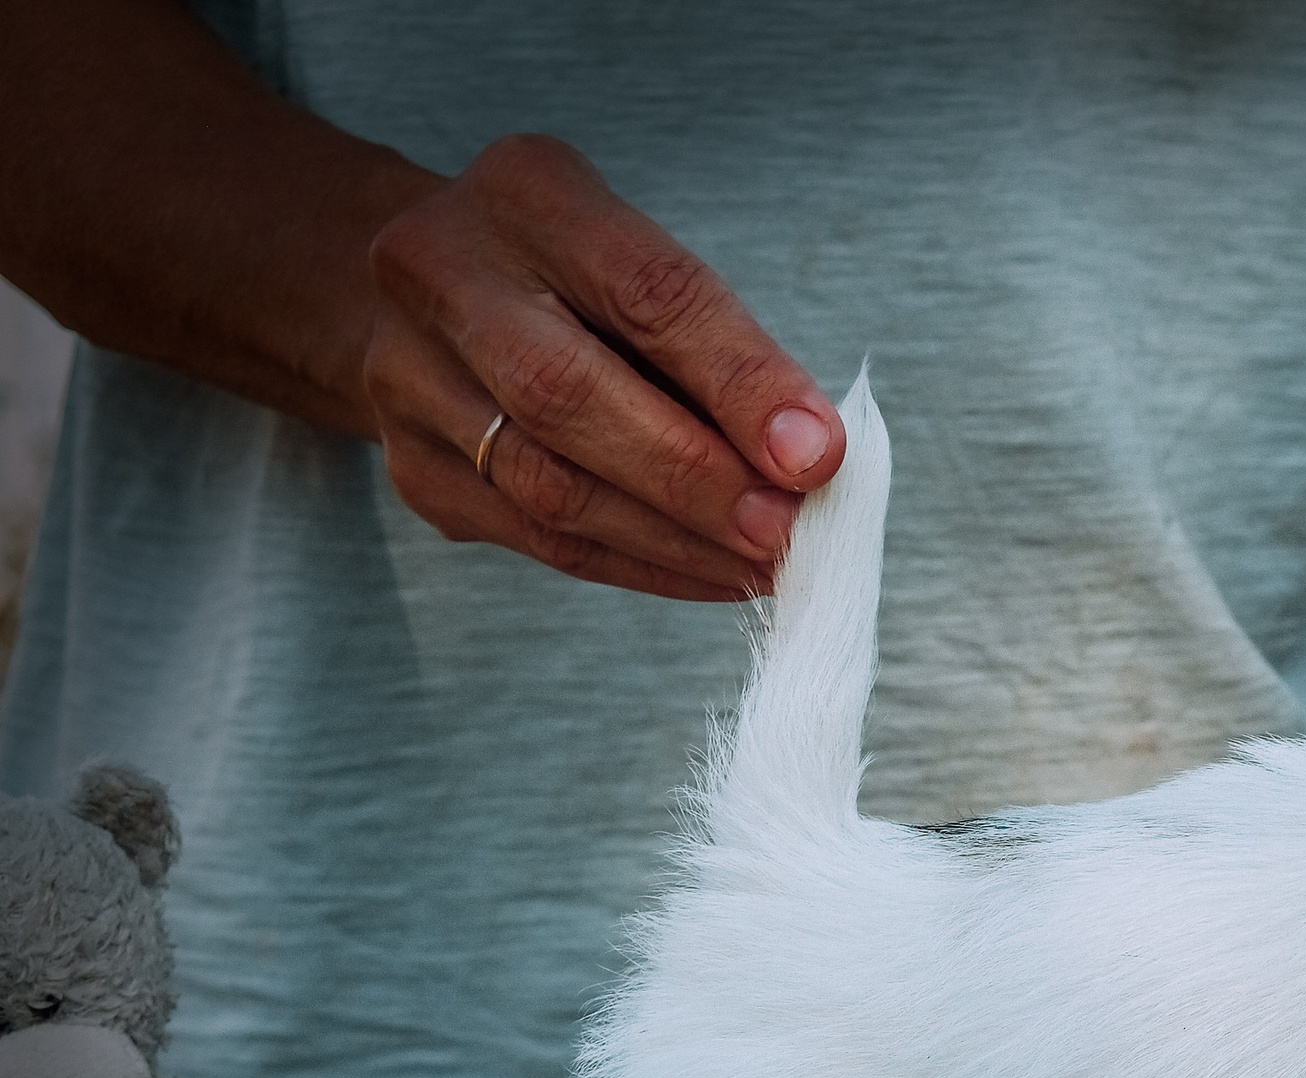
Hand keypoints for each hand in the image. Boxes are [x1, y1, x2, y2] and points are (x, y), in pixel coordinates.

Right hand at [363, 135, 845, 600]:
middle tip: (786, 531)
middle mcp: (443, 275)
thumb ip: (719, 346)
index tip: (816, 454)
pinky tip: (714, 576)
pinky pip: (542, 541)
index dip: (738, 380)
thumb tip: (809, 456)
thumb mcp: (642, 262)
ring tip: (765, 565)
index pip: (644, 292)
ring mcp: (408, 376)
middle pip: (568, 395)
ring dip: (675, 540)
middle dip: (695, 477)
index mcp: (526, 194)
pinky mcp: (416, 469)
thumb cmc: (572, 279)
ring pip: (548, 486)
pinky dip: (643, 566)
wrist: (426, 296)